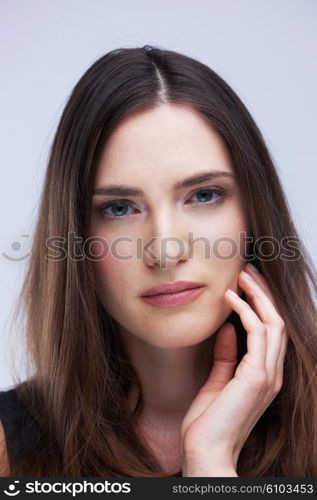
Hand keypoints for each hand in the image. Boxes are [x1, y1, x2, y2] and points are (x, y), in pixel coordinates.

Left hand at [180, 262, 287, 475]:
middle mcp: (272, 374)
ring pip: (273, 323)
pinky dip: (245, 311)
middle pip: (276, 322)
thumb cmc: (208, 424)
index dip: (261, 305)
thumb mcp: (218, 382)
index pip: (270, 332)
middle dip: (262, 293)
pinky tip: (229, 298)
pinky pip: (257, 333)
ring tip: (240, 276)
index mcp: (264, 376)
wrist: (205, 453)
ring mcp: (268, 376)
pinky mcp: (257, 377)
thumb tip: (228, 328)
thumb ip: (226, 356)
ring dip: (257, 296)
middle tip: (246, 271)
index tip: (244, 284)